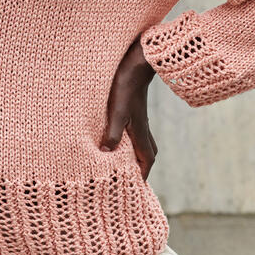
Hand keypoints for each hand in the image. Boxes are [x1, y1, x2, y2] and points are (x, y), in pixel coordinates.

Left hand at [100, 37, 157, 179]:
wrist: (136, 63)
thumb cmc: (126, 86)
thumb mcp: (116, 110)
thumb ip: (113, 132)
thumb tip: (107, 154)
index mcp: (141, 133)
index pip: (146, 162)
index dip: (142, 177)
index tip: (136, 191)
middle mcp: (143, 128)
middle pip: (147, 155)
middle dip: (141, 169)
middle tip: (130, 181)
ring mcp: (140, 119)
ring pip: (142, 143)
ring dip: (136, 155)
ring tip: (123, 164)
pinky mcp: (134, 111)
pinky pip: (136, 132)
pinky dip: (130, 141)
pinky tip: (119, 138)